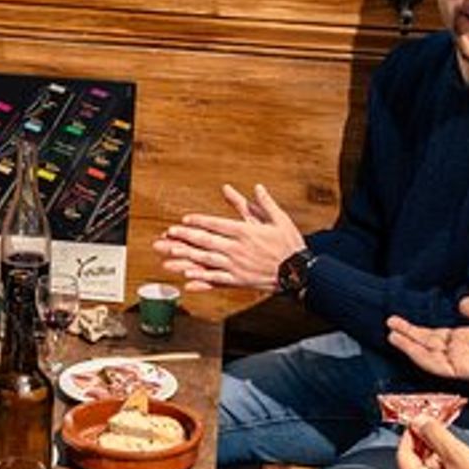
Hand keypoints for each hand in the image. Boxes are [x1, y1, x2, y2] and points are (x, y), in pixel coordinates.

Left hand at [151, 183, 305, 292]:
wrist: (300, 272)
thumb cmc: (290, 244)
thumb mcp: (279, 219)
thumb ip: (265, 203)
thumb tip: (257, 187)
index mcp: (246, 232)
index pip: (216, 224)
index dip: (198, 222)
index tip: (184, 220)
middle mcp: (237, 248)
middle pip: (206, 241)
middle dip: (185, 237)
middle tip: (168, 235)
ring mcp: (236, 266)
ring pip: (206, 260)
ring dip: (186, 257)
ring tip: (170, 254)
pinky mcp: (239, 281)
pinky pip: (216, 279)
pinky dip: (200, 278)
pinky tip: (187, 278)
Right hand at [387, 297, 468, 380]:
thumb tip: (460, 303)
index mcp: (466, 338)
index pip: (435, 335)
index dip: (416, 329)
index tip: (399, 321)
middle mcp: (459, 351)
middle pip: (426, 344)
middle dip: (407, 335)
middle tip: (389, 324)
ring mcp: (460, 361)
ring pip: (427, 355)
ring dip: (409, 346)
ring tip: (391, 335)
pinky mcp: (463, 369)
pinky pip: (437, 364)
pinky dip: (420, 356)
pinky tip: (408, 347)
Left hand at [394, 417, 468, 468]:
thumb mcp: (457, 454)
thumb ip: (435, 435)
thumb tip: (419, 421)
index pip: (403, 458)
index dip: (409, 437)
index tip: (416, 421)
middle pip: (414, 462)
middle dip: (420, 441)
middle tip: (428, 423)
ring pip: (427, 466)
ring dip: (432, 448)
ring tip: (440, 431)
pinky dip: (442, 457)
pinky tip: (450, 446)